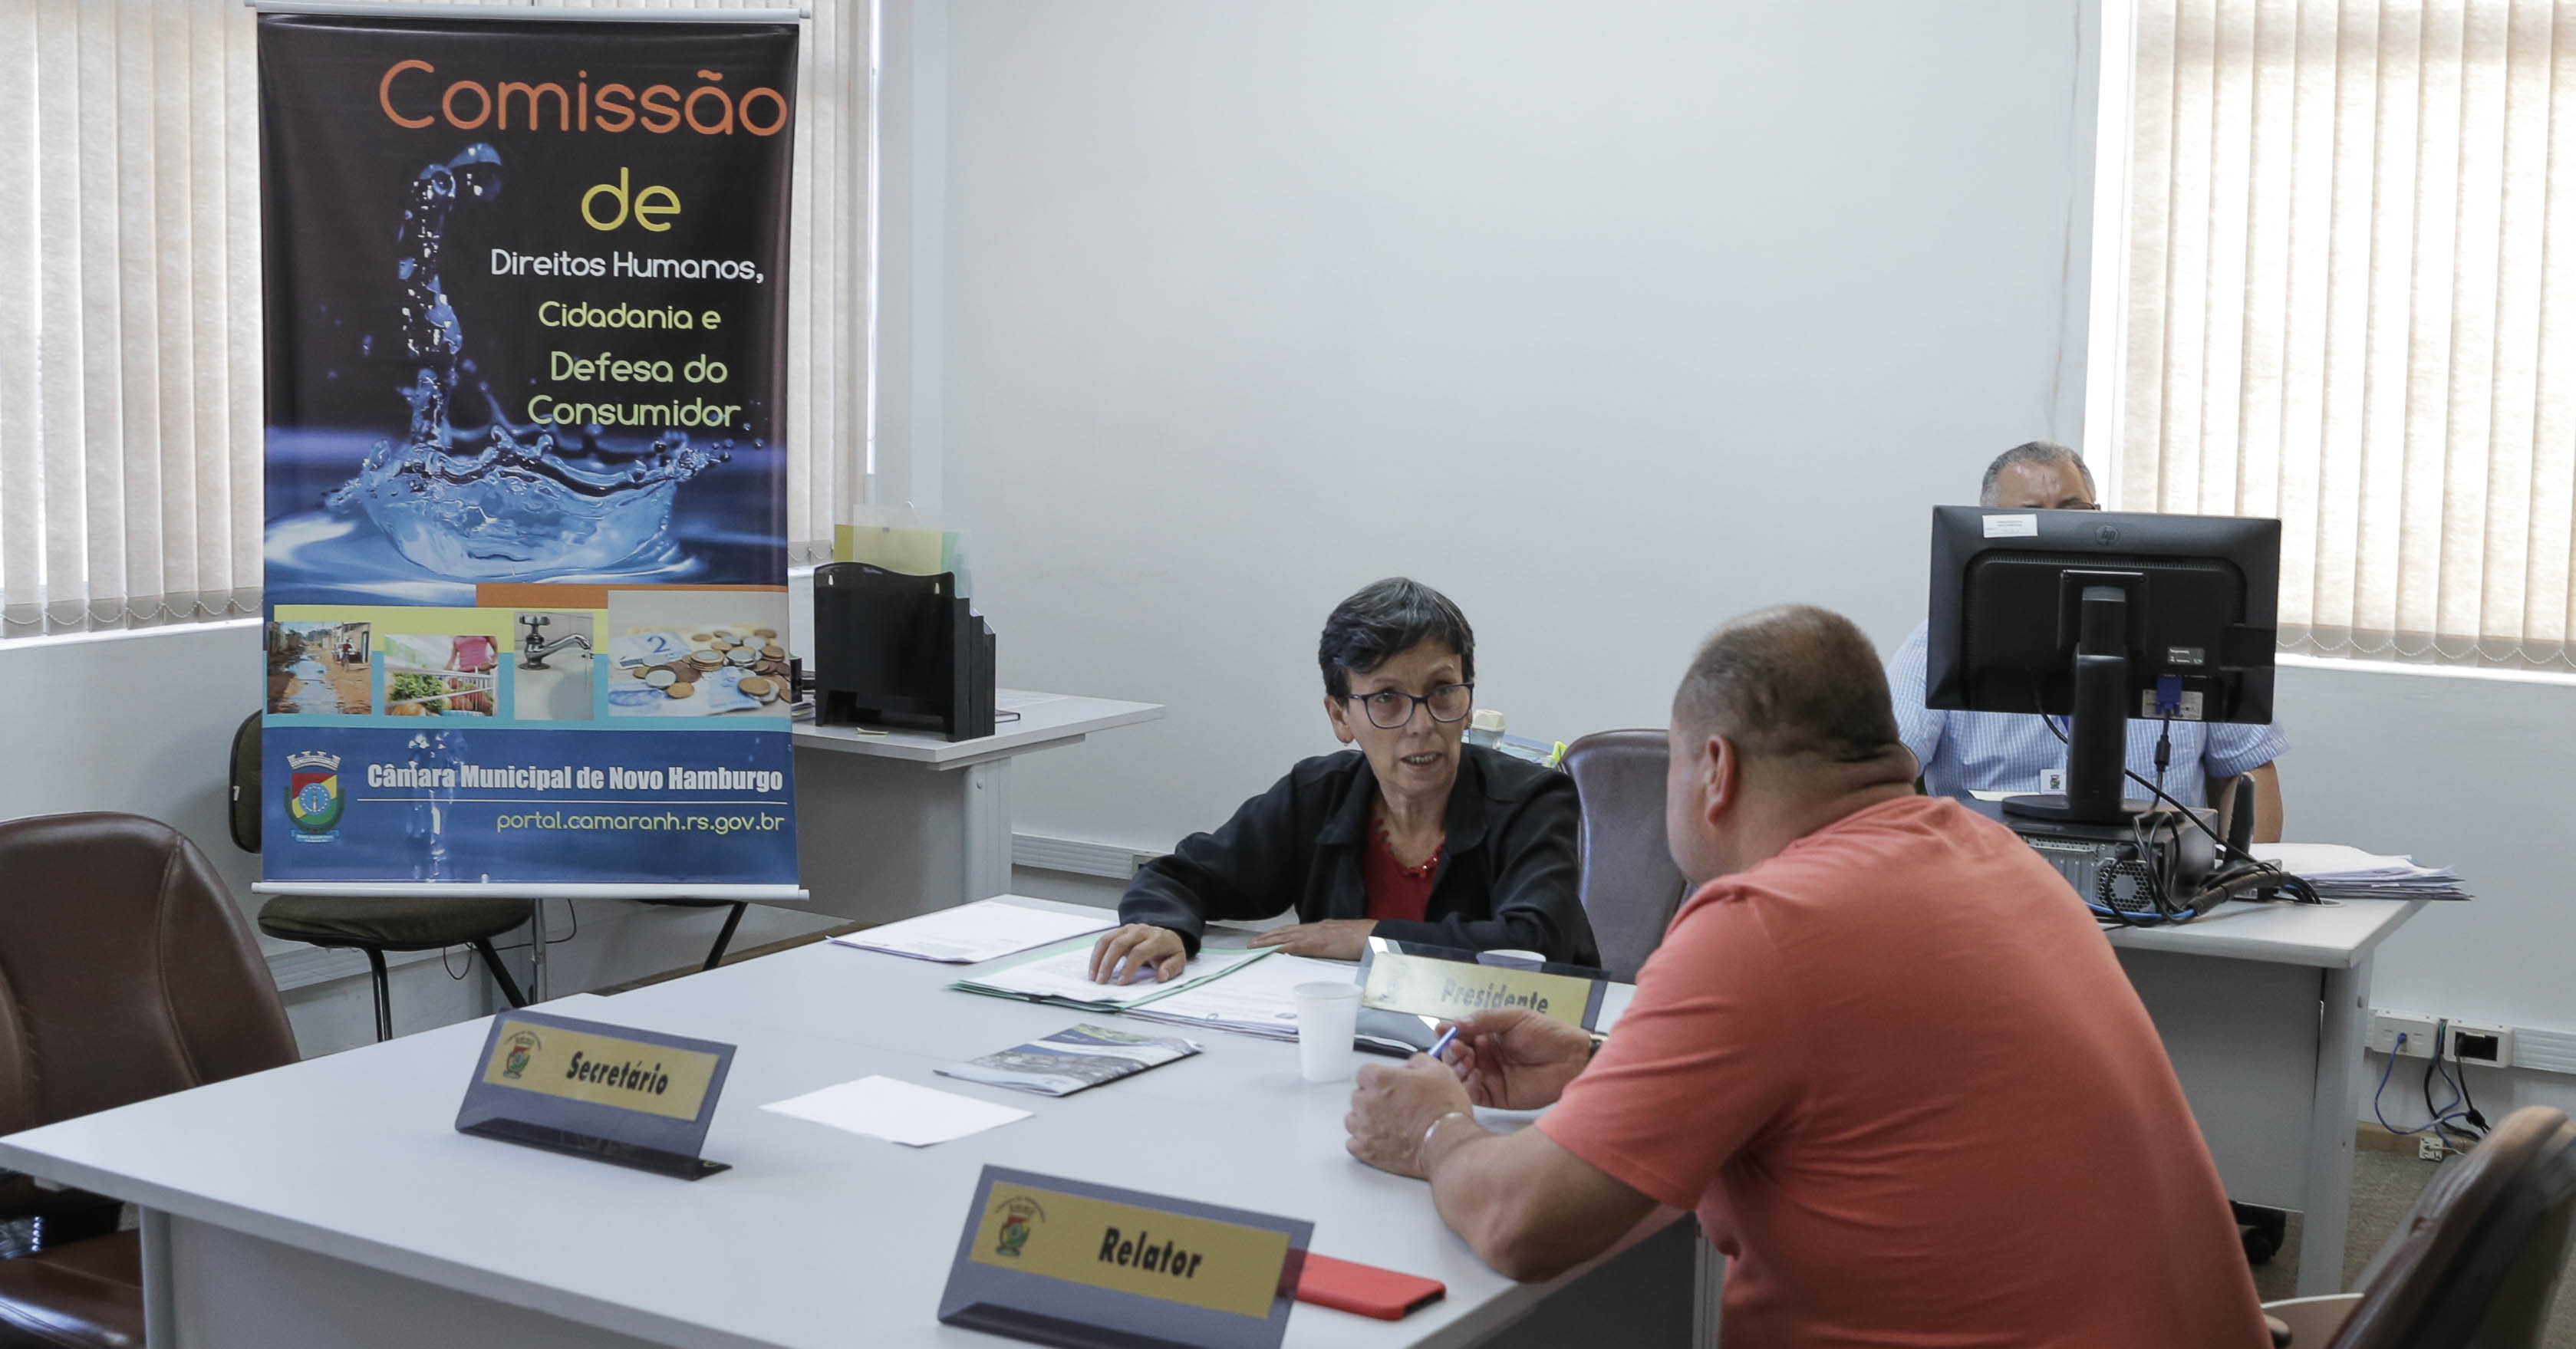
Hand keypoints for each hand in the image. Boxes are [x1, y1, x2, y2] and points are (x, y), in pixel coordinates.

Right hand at [1087, 924, 1186, 983]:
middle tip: (1102, 981)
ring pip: (1108, 940)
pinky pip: (1104, 940)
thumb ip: (1172, 968)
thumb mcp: (1178, 960)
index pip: (1139, 951)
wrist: (1165, 936)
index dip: (1129, 967)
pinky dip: (1096, 954)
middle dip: (1108, 963)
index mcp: (1157, 939)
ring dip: (1098, 959)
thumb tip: (1162, 975)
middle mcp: (1141, 931)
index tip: (1121, 982)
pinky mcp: (1119, 931)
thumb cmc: (1169, 951)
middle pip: (1119, 944)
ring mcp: (1128, 929)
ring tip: (1093, 977)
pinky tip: (1094, 968)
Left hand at [1248, 918, 1375, 960]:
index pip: (1295, 930)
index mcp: (1322, 927)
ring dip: (1269, 941)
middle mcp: (1316, 928)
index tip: (1267, 938)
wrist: (1376, 934)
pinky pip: (1296, 945)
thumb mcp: (1344, 938)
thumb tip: (1324, 946)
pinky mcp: (1319, 943)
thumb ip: (1332, 941)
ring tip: (1255, 946)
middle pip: (1286, 931)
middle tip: (1252, 942)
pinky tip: (1273, 950)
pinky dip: (1282, 947)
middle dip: (1268, 937)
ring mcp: (1317, 934)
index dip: (1279, 934)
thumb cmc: (1364, 938)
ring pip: (1286, 936)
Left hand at [1344, 1053, 1476, 1177]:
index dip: (1378, 1078)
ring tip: (1386, 1124)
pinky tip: (1379, 1140)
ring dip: (1365, 1120)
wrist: (1446, 1142)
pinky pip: (1353, 1144)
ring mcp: (1364, 1127)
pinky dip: (1363, 1142)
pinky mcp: (1367, 1150)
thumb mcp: (1439, 1071)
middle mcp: (1367, 1102)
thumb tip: (1411, 1065)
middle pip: (1359, 1096)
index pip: (1365, 1073)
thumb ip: (1418, 1062)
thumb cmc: (1443, 1109)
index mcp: (1380, 1080)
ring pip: (1352, 1119)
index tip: (1388, 1084)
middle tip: (1394, 1106)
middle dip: (1373, 1099)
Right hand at [1443, 1008, 1592, 1110]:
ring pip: (1460, 1076)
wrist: (1572, 1059)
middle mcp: (1484, 1057)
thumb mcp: (1514, 1017)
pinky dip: (1468, 1086)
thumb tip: (1454, 1024)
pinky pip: (1473, 1094)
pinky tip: (1477, 1075)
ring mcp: (1488, 1078)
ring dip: (1458, 1068)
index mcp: (1487, 1036)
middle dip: (1451, 1052)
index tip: (1443, 1030)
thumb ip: (1484, 1020)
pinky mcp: (1495, 1097)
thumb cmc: (1547, 1034)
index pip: (1459, 1036)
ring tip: (1468, 1060)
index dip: (1449, 1034)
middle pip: (1455, 1057)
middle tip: (1458, 1047)